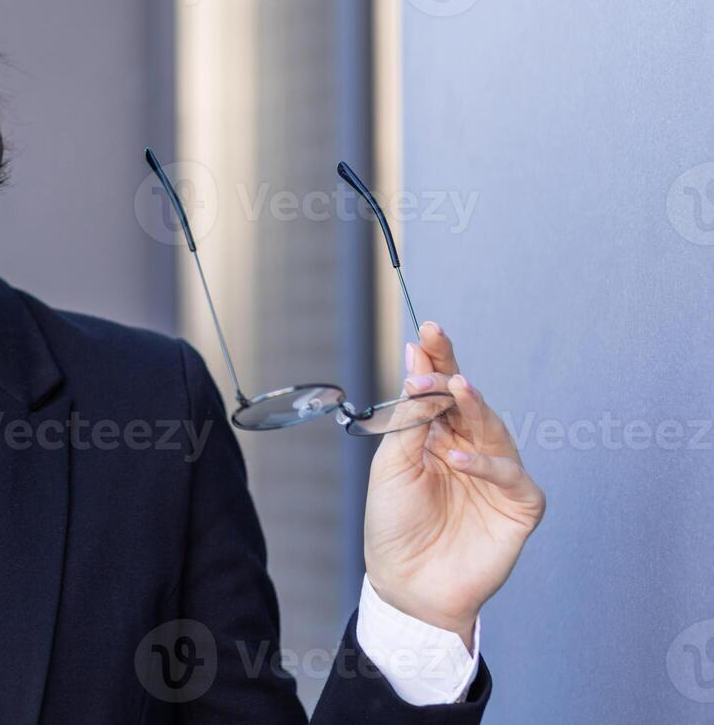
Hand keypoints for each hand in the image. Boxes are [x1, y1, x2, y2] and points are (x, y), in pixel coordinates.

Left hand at [363, 322, 545, 647]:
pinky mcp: (519, 505)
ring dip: (473, 406)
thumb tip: (415, 359)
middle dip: (451, 371)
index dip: (437, 358)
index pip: (441, 389)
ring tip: (455, 386)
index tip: (428, 329)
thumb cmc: (395, 524)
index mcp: (438, 436)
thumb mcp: (392, 464)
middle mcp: (471, 448)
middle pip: (468, 401)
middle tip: (436, 346)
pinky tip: (458, 458)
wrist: (407, 584)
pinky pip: (511, 476)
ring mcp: (497, 476)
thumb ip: (409, 417)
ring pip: (493, 429)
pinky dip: (486, 465)